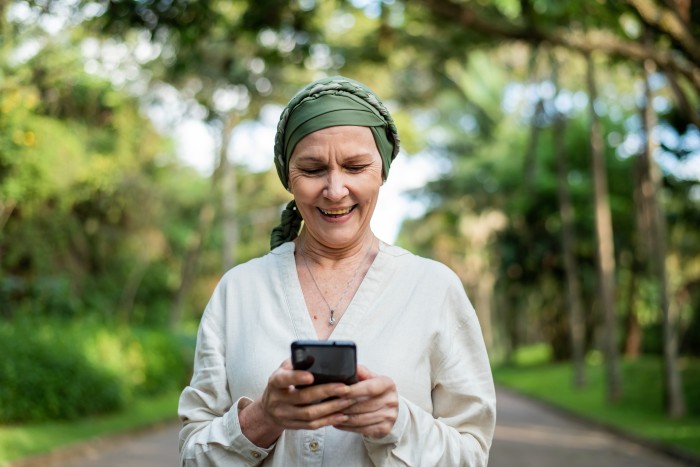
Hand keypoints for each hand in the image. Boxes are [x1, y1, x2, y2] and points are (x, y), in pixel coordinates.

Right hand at [242, 359, 356, 444]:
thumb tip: (315, 355)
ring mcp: (285, 415)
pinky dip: (328, 420)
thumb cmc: (283, 382)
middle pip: (302, 397)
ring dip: (331, 408)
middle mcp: (277, 399)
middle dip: (326, 392)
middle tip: (344, 388)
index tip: (311, 376)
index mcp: (275, 382)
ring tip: (348, 400)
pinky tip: (341, 415)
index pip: (284, 379)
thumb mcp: (285, 369)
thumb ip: (297, 361)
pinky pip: (312, 425)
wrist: (269, 408)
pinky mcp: (293, 426)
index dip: (297, 378)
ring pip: (309, 414)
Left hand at [333, 365, 398, 438]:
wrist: (389, 408)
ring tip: (330, 414)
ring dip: (343, 417)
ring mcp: (389, 416)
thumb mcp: (371, 378)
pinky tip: (338, 422)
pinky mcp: (384, 429)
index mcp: (387, 384)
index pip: (369, 388)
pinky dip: (347, 427)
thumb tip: (348, 366)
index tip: (338, 391)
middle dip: (343, 405)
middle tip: (329, 404)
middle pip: (363, 405)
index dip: (353, 390)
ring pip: (361, 419)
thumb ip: (360, 372)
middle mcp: (391, 400)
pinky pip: (362, 429)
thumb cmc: (376, 391)